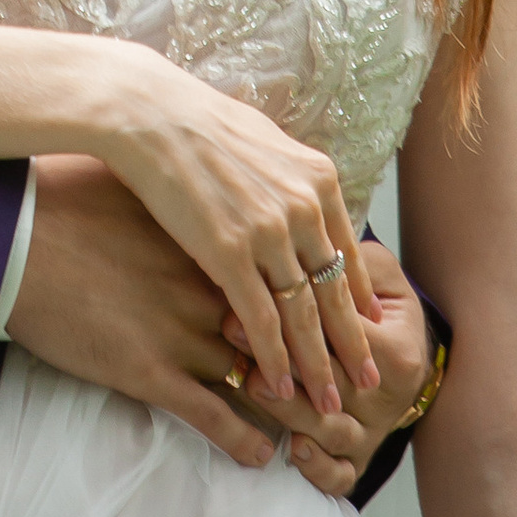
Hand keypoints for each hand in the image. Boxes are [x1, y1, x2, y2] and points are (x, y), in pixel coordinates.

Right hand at [3, 157, 370, 474]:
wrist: (22, 230)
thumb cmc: (80, 194)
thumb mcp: (159, 178)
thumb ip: (203, 187)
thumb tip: (227, 177)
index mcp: (225, 227)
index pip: (303, 265)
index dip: (338, 297)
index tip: (362, 320)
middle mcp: (217, 276)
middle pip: (301, 318)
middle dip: (338, 352)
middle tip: (367, 380)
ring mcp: (188, 324)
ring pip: (268, 369)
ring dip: (303, 397)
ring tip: (330, 420)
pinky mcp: (153, 366)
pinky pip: (214, 410)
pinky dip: (243, 435)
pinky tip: (262, 453)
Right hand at [92, 54, 380, 415]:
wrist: (148, 112)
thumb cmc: (198, 123)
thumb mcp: (265, 144)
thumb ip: (291, 182)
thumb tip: (305, 203)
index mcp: (317, 179)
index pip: (347, 256)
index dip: (358, 301)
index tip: (367, 332)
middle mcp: (304, 207)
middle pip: (334, 293)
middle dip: (352, 346)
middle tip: (368, 385)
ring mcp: (269, 231)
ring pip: (304, 316)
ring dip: (318, 366)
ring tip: (329, 404)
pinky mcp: (229, 252)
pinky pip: (262, 320)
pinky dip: (275, 359)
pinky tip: (282, 386)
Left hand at [228, 240, 430, 500]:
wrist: (404, 348)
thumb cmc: (377, 300)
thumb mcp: (377, 271)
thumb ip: (349, 262)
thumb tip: (309, 253)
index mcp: (398, 351)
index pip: (346, 337)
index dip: (299, 315)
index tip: (250, 292)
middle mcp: (389, 399)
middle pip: (333, 385)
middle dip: (282, 358)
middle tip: (235, 336)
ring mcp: (372, 433)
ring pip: (332, 431)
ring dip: (290, 409)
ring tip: (255, 385)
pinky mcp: (357, 458)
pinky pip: (341, 476)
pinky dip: (318, 469)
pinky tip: (293, 450)